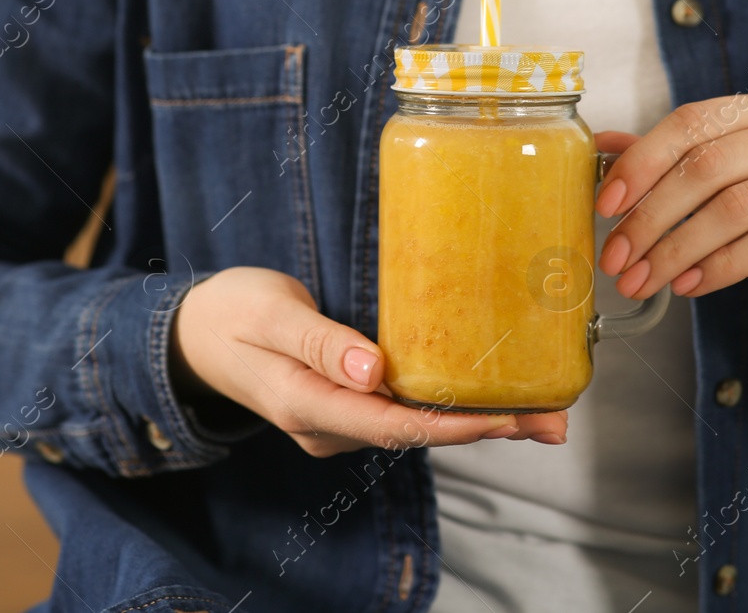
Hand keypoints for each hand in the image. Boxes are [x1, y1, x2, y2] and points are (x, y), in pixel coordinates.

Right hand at [170, 266, 566, 456]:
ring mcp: (337, 422)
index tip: (509, 416)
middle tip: (555, 420)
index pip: (396, 425)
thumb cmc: (229, 313)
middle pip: (419, 434)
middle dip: (490, 428)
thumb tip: (371, 371)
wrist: (192, 334)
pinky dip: (451, 406)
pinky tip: (487, 395)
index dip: (457, 424)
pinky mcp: (345, 406)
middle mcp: (329, 426)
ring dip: (479, 420)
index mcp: (308, 407)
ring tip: (542, 410)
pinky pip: (405, 411)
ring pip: (418, 426)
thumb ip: (319, 341)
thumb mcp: (268, 314)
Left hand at [594, 87, 747, 336]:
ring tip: (644, 280)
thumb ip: (674, 165)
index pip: (694, 121)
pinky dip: (722, 267)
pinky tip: (691, 286)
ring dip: (678, 250)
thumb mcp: (730, 190)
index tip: (605, 205)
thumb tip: (601, 146)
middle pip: (711, 165)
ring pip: (737, 207)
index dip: (642, 161)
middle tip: (616, 258)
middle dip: (652, 217)